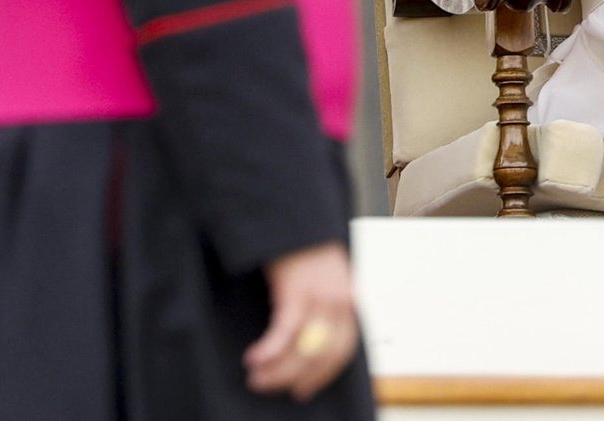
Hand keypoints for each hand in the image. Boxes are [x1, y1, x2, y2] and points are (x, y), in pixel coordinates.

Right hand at [246, 242, 360, 401]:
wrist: (295, 214)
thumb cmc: (304, 247)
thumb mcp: (323, 279)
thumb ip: (322, 309)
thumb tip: (307, 347)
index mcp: (348, 299)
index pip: (343, 349)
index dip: (322, 374)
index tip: (302, 390)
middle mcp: (340, 300)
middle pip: (322, 354)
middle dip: (293, 377)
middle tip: (268, 386)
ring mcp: (321, 295)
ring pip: (302, 348)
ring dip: (276, 369)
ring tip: (256, 377)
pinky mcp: (297, 288)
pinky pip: (285, 330)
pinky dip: (269, 349)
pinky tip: (254, 358)